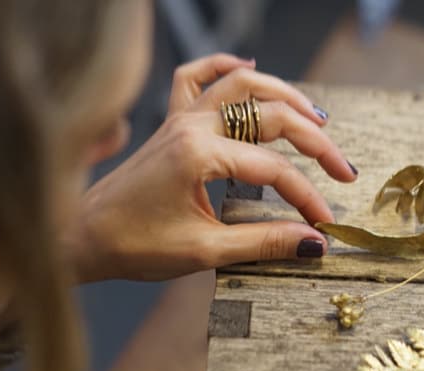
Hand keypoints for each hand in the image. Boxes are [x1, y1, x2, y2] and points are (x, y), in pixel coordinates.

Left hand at [72, 53, 356, 281]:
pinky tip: (248, 68)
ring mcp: (179, 119)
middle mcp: (191, 125)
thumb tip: (314, 244)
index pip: (273, 169)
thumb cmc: (132, 245)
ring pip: (241, 86)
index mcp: (198, 154)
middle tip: (344, 171)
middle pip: (270, 116)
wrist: (79, 237)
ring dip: (284, 95)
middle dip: (314, 143)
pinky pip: (195, 78)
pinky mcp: (169, 123)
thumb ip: (263, 243)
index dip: (306, 197)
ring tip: (318, 119)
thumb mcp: (203, 251)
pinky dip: (224, 67)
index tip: (326, 223)